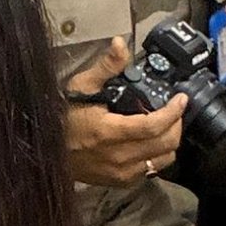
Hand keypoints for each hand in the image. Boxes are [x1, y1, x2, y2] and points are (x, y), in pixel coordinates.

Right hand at [63, 41, 189, 187]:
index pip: (153, 126)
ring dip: (170, 141)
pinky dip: (157, 155)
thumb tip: (120, 44)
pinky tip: (150, 142)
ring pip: (163, 159)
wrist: (44, 149)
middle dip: (176, 124)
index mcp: (109, 131)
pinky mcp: (120, 181)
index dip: (173, 112)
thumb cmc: (64, 116)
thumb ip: (106, 66)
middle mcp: (118, 156)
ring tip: (165, 125)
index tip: (181, 99)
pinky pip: (151, 171)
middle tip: (175, 110)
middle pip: (166, 144)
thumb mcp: (82, 86)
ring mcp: (121, 172)